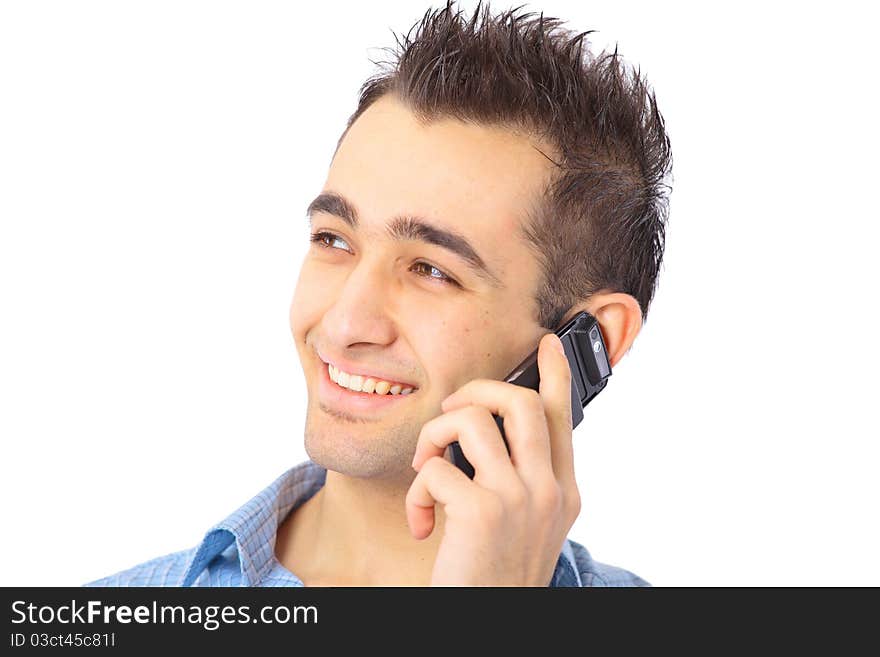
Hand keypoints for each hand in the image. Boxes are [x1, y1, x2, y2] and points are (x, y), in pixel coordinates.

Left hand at [405, 333, 581, 585]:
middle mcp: (548, 490)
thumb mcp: (529, 527)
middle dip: (474, 391)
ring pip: (471, 420)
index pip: (561, 417)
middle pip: (518, 401)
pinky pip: (434, 468)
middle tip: (450, 410)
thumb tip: (493, 437)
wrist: (490, 625)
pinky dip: (416, 492)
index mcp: (563, 491)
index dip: (555, 374)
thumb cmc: (498, 576)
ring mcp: (518, 499)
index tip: (548, 342)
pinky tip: (423, 522)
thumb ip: (523, 482)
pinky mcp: (481, 512)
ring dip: (433, 436)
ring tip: (426, 467)